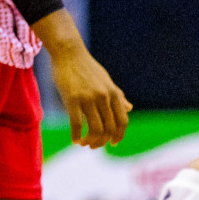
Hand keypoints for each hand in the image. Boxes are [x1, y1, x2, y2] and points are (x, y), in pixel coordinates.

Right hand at [37, 11, 130, 147]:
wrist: (68, 53)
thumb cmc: (86, 67)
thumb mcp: (106, 81)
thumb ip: (117, 96)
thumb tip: (129, 108)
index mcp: (113, 93)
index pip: (122, 122)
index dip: (119, 136)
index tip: (112, 144)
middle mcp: (103, 97)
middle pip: (109, 128)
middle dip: (102, 142)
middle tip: (93, 146)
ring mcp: (88, 98)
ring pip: (95, 129)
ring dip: (90, 142)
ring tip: (83, 144)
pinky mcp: (72, 99)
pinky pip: (77, 124)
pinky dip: (77, 136)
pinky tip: (74, 140)